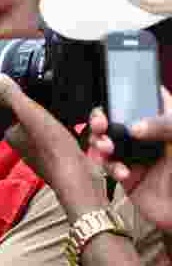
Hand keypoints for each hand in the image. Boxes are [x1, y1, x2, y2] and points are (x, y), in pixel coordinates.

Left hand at [0, 72, 106, 219]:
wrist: (81, 179)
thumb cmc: (53, 150)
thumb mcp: (31, 114)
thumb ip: (13, 96)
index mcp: (14, 134)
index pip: (19, 108)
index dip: (34, 98)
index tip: (50, 89)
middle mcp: (29, 143)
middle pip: (46, 114)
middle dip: (64, 109)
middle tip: (76, 105)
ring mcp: (50, 150)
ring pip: (66, 124)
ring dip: (81, 120)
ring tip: (92, 120)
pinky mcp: (69, 155)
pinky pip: (81, 135)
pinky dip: (90, 131)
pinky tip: (97, 127)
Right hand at [90, 89, 171, 229]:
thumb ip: (163, 125)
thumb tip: (133, 126)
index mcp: (166, 121)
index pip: (148, 99)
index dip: (131, 92)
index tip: (116, 90)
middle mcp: (148, 136)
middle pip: (117, 119)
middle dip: (103, 119)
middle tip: (100, 122)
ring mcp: (136, 155)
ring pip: (107, 141)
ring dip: (101, 142)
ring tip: (106, 148)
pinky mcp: (127, 175)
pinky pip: (109, 166)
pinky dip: (111, 168)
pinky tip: (123, 173)